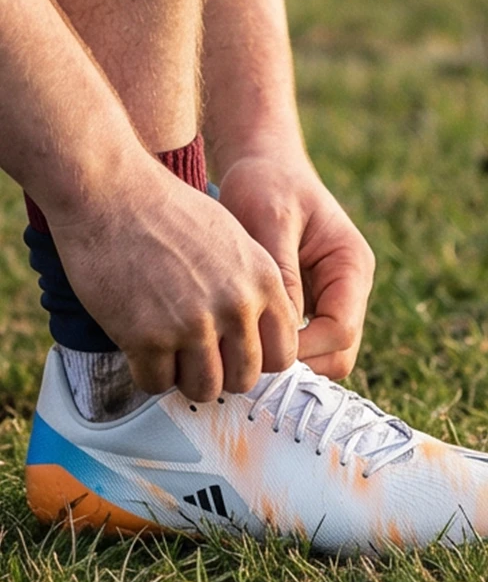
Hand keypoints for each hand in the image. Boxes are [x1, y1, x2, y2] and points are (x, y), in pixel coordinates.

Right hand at [49, 156, 298, 400]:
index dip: (255, 362)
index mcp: (263, 282)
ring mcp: (192, 324)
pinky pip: (156, 384)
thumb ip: (254, 290)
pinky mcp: (148, 337)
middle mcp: (235, 306)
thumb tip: (258, 340)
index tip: (233, 354)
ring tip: (168, 353)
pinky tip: (138, 347)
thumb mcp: (235, 241)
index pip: (283, 357)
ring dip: (184, 379)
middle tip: (194, 356)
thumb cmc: (167, 213)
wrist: (110, 191)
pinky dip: (147, 373)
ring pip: (204, 390)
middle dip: (219, 375)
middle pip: (243, 380)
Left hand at [218, 149, 374, 379]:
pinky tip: (247, 339)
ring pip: (323, 357)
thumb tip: (284, 330)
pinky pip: (304, 345)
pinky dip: (279, 351)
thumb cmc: (266, 181)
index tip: (258, 344)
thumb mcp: (270, 218)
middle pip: (339, 354)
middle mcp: (350, 289)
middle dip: (299, 362)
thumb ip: (282, 273)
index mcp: (351, 266)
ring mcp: (333, 301)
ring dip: (289, 361)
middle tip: (249, 356)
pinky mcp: (311, 306)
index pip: (341, 330)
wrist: (263, 163)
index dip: (303, 348)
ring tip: (246, 349)